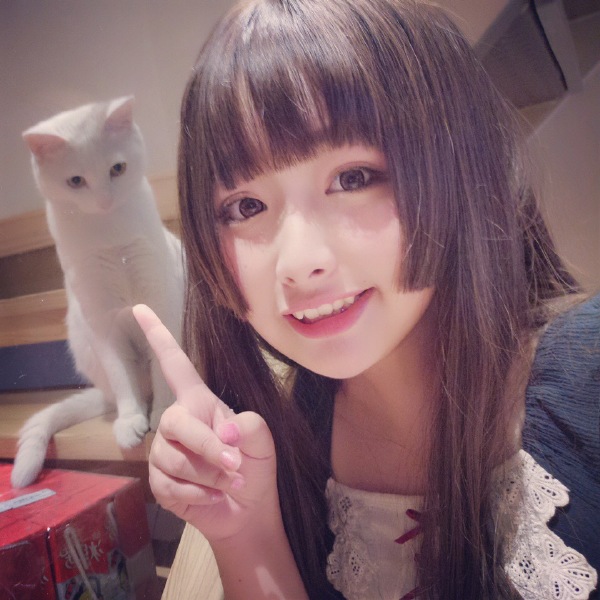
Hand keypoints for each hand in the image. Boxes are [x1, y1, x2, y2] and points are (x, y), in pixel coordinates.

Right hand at [133, 304, 277, 542]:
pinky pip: (170, 485)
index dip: (158, 336)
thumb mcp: (262, 440)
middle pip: (175, 421)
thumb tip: (225, 432)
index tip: (140, 307)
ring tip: (230, 482)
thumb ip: (250, 426)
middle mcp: (177, 421)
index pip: (175, 364)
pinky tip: (212, 496)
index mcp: (201, 401)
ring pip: (175, 458)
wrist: (247, 509)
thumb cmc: (254, 465)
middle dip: (208, 446)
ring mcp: (164, 452)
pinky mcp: (158, 481)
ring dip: (210, 474)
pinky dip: (199, 494)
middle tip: (236, 464)